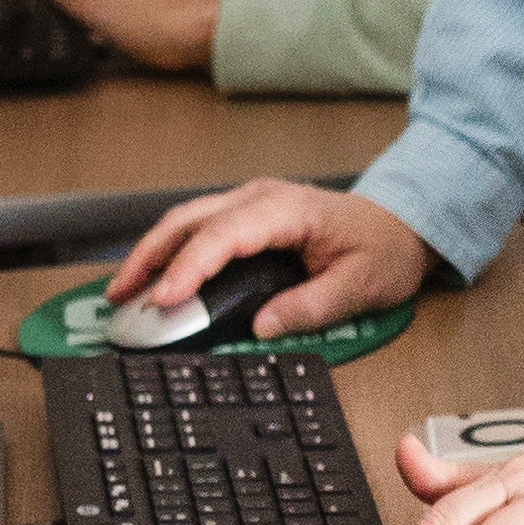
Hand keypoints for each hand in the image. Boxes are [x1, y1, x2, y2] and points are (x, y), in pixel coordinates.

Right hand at [105, 180, 432, 330]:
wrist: (401, 223)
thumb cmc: (384, 249)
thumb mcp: (361, 286)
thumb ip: (311, 306)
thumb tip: (262, 326)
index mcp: (288, 210)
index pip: (224, 235)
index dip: (189, 267)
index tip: (165, 298)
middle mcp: (261, 198)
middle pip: (189, 220)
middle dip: (149, 258)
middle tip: (122, 297)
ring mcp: (250, 202)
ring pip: (185, 220)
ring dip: (151, 253)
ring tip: (124, 292)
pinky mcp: (246, 215)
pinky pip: (197, 227)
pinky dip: (169, 251)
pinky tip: (154, 278)